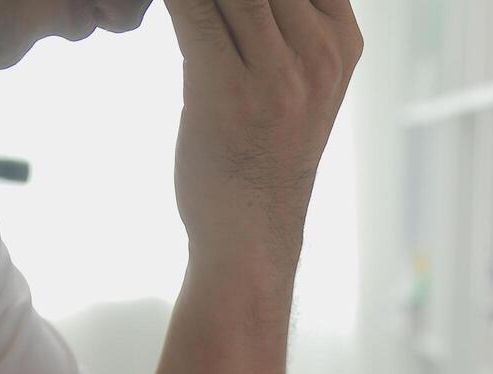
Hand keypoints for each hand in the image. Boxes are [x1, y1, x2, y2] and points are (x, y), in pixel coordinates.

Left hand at [164, 0, 361, 277]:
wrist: (252, 231)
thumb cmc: (268, 153)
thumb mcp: (305, 80)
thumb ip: (291, 22)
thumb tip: (254, 1)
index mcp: (342, 40)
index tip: (228, 2)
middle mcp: (319, 53)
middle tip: (201, 3)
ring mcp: (278, 74)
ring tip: (181, 5)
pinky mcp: (226, 91)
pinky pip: (192, 12)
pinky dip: (172, 0)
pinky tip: (151, 3)